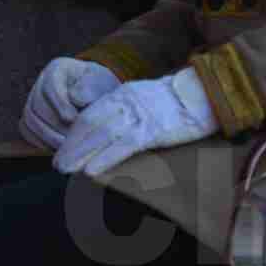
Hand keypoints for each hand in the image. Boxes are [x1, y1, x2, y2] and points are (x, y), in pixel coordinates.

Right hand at [18, 58, 121, 150]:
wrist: (100, 98)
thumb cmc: (103, 90)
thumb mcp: (103, 84)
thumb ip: (91, 89)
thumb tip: (75, 98)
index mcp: (58, 69)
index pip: (51, 86)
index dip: (60, 104)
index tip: (73, 119)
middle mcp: (40, 84)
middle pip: (37, 107)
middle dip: (55, 125)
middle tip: (72, 140)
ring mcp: (32, 101)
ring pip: (30, 121)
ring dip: (49, 137)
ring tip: (68, 149)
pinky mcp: (31, 119)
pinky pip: (29, 132)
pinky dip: (42, 142)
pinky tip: (60, 151)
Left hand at [54, 68, 218, 175]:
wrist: (207, 94)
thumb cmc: (183, 101)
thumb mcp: (150, 98)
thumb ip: (131, 107)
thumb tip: (118, 126)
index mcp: (123, 94)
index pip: (90, 113)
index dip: (74, 133)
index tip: (65, 148)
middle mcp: (125, 103)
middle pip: (89, 125)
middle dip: (71, 146)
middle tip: (58, 164)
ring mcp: (138, 116)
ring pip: (100, 136)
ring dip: (80, 154)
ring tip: (66, 170)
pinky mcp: (152, 130)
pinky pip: (122, 146)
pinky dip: (104, 159)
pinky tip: (91, 171)